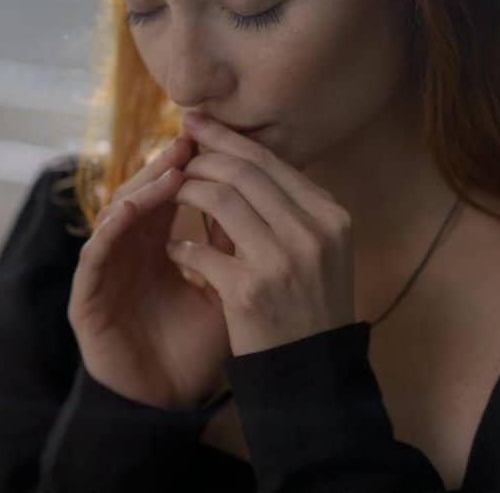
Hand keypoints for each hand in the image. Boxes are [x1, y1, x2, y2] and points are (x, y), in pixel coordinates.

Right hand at [67, 135, 231, 409]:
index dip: (189, 168)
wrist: (168, 402)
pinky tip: (130, 211)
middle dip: (164, 167)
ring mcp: (105, 271)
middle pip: (141, 195)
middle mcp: (127, 251)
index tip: (216, 143)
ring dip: (140, 190)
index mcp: (157, 245)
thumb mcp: (225, 290)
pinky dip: (110, 228)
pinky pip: (93, 254)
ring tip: (170, 171)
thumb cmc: (197, 348)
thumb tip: (262, 200)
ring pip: (115, 215)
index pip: (170, 194)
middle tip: (190, 142)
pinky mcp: (86, 296)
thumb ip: (232, 249)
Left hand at [167, 111, 356, 355]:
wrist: (313, 375)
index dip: (226, 139)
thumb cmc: (309, 307)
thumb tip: (247, 155)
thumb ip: (292, 207)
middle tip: (172, 156)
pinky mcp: (249, 291)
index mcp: (331, 216)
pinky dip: (181, 249)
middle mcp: (311, 232)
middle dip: (200, 157)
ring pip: (218, 198)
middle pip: (242, 170)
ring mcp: (282, 261)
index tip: (195, 124)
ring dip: (184, 193)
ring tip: (168, 197)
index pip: (270, 161)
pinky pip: (199, 251)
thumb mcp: (320, 250)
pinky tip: (175, 252)